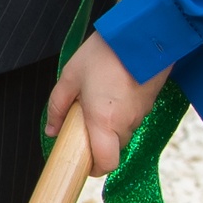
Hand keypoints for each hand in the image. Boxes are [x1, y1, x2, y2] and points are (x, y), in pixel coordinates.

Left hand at [46, 29, 163, 171]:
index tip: (83, 160)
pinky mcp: (150, 102)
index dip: (95, 168)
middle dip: (98, 139)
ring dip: (109, 123)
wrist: (140, 34)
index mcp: (103, 122)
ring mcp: (140, 114)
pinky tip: (112, 89)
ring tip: (98, 97)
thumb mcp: (70, 77)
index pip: (106, 164)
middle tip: (83, 118)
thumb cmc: (104, 54)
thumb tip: (52, 130)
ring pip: (123, 131)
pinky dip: (121, 111)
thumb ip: (58, 106)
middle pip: (112, 147)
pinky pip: (132, 116)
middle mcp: (125, 123)